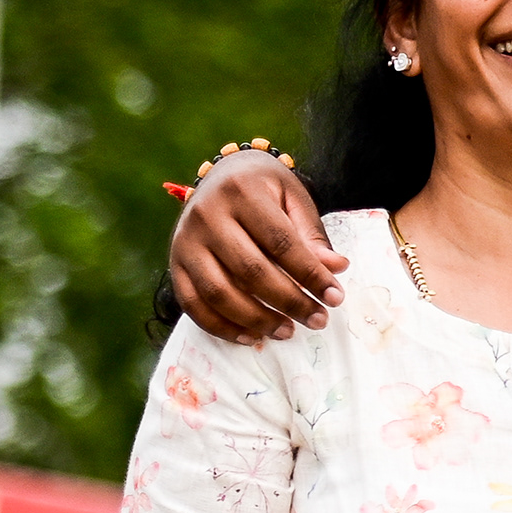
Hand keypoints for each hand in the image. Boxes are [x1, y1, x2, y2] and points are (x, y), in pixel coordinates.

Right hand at [171, 151, 349, 341]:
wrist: (222, 175)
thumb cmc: (265, 190)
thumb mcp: (293, 198)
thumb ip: (311, 235)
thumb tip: (336, 269)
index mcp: (242, 193)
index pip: (281, 242)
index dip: (311, 274)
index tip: (335, 298)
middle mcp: (207, 216)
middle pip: (250, 270)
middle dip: (289, 301)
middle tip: (318, 320)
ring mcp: (185, 242)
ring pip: (218, 292)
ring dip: (256, 319)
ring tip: (287, 331)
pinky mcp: (175, 264)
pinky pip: (192, 304)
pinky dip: (221, 326)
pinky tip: (251, 337)